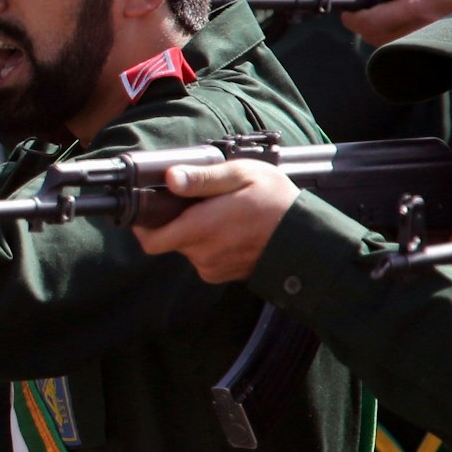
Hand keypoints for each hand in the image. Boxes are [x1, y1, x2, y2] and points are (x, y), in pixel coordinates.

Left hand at [131, 161, 300, 282]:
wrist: (308, 237)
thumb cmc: (277, 201)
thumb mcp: (241, 176)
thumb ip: (202, 178)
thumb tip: (170, 178)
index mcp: (201, 229)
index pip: (150, 239)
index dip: (143, 224)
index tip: (146, 208)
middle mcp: (202, 254)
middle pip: (168, 239)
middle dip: (174, 220)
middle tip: (196, 201)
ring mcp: (213, 267)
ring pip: (186, 247)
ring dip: (193, 231)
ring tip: (219, 213)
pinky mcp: (223, 275)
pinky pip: (202, 257)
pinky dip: (208, 243)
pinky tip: (228, 229)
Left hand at [340, 0, 451, 46]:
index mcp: (421, 10)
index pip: (371, 21)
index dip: (353, 16)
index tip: (348, 9)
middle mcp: (419, 33)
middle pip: (371, 36)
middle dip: (361, 22)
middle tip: (363, 8)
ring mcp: (422, 47)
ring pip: (381, 45)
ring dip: (373, 30)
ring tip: (383, 13)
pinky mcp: (425, 56)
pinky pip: (395, 50)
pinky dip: (388, 39)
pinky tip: (397, 25)